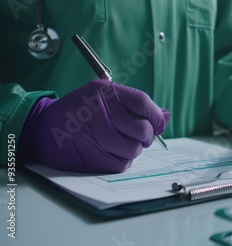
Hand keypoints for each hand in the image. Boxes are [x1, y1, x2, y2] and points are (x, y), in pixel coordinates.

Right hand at [20, 79, 169, 172]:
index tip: (157, 124)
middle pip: (141, 129)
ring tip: (120, 143)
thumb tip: (165, 118)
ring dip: (132, 150)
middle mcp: (98, 110)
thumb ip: (136, 106)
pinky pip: (120, 164)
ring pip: (133, 150)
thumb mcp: (105, 97)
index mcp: (104, 91)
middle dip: (145, 136)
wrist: (44, 127)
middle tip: (137, 135)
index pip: (143, 102)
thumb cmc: (81, 110)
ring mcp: (92, 134)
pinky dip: (120, 160)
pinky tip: (109, 151)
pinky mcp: (89, 156)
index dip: (155, 116)